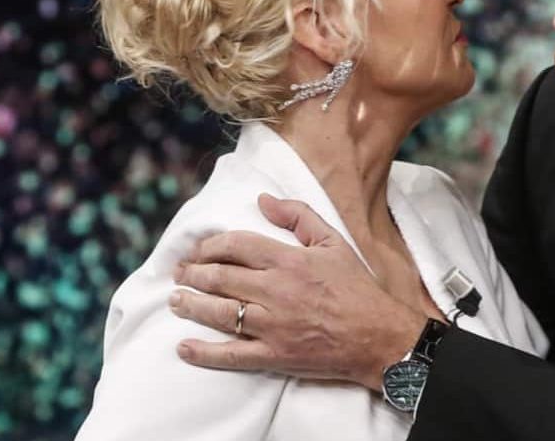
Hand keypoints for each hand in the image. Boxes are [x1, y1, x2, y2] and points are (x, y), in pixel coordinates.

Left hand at [170, 193, 426, 389]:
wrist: (379, 336)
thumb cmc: (357, 288)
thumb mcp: (334, 242)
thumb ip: (299, 216)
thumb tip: (263, 199)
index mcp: (290, 260)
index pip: (236, 246)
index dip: (210, 246)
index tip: (198, 250)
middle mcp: (276, 291)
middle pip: (220, 278)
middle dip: (192, 274)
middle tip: (179, 273)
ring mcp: (273, 325)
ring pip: (219, 313)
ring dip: (190, 305)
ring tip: (175, 300)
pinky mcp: (275, 355)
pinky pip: (231, 355)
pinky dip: (203, 353)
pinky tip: (184, 348)